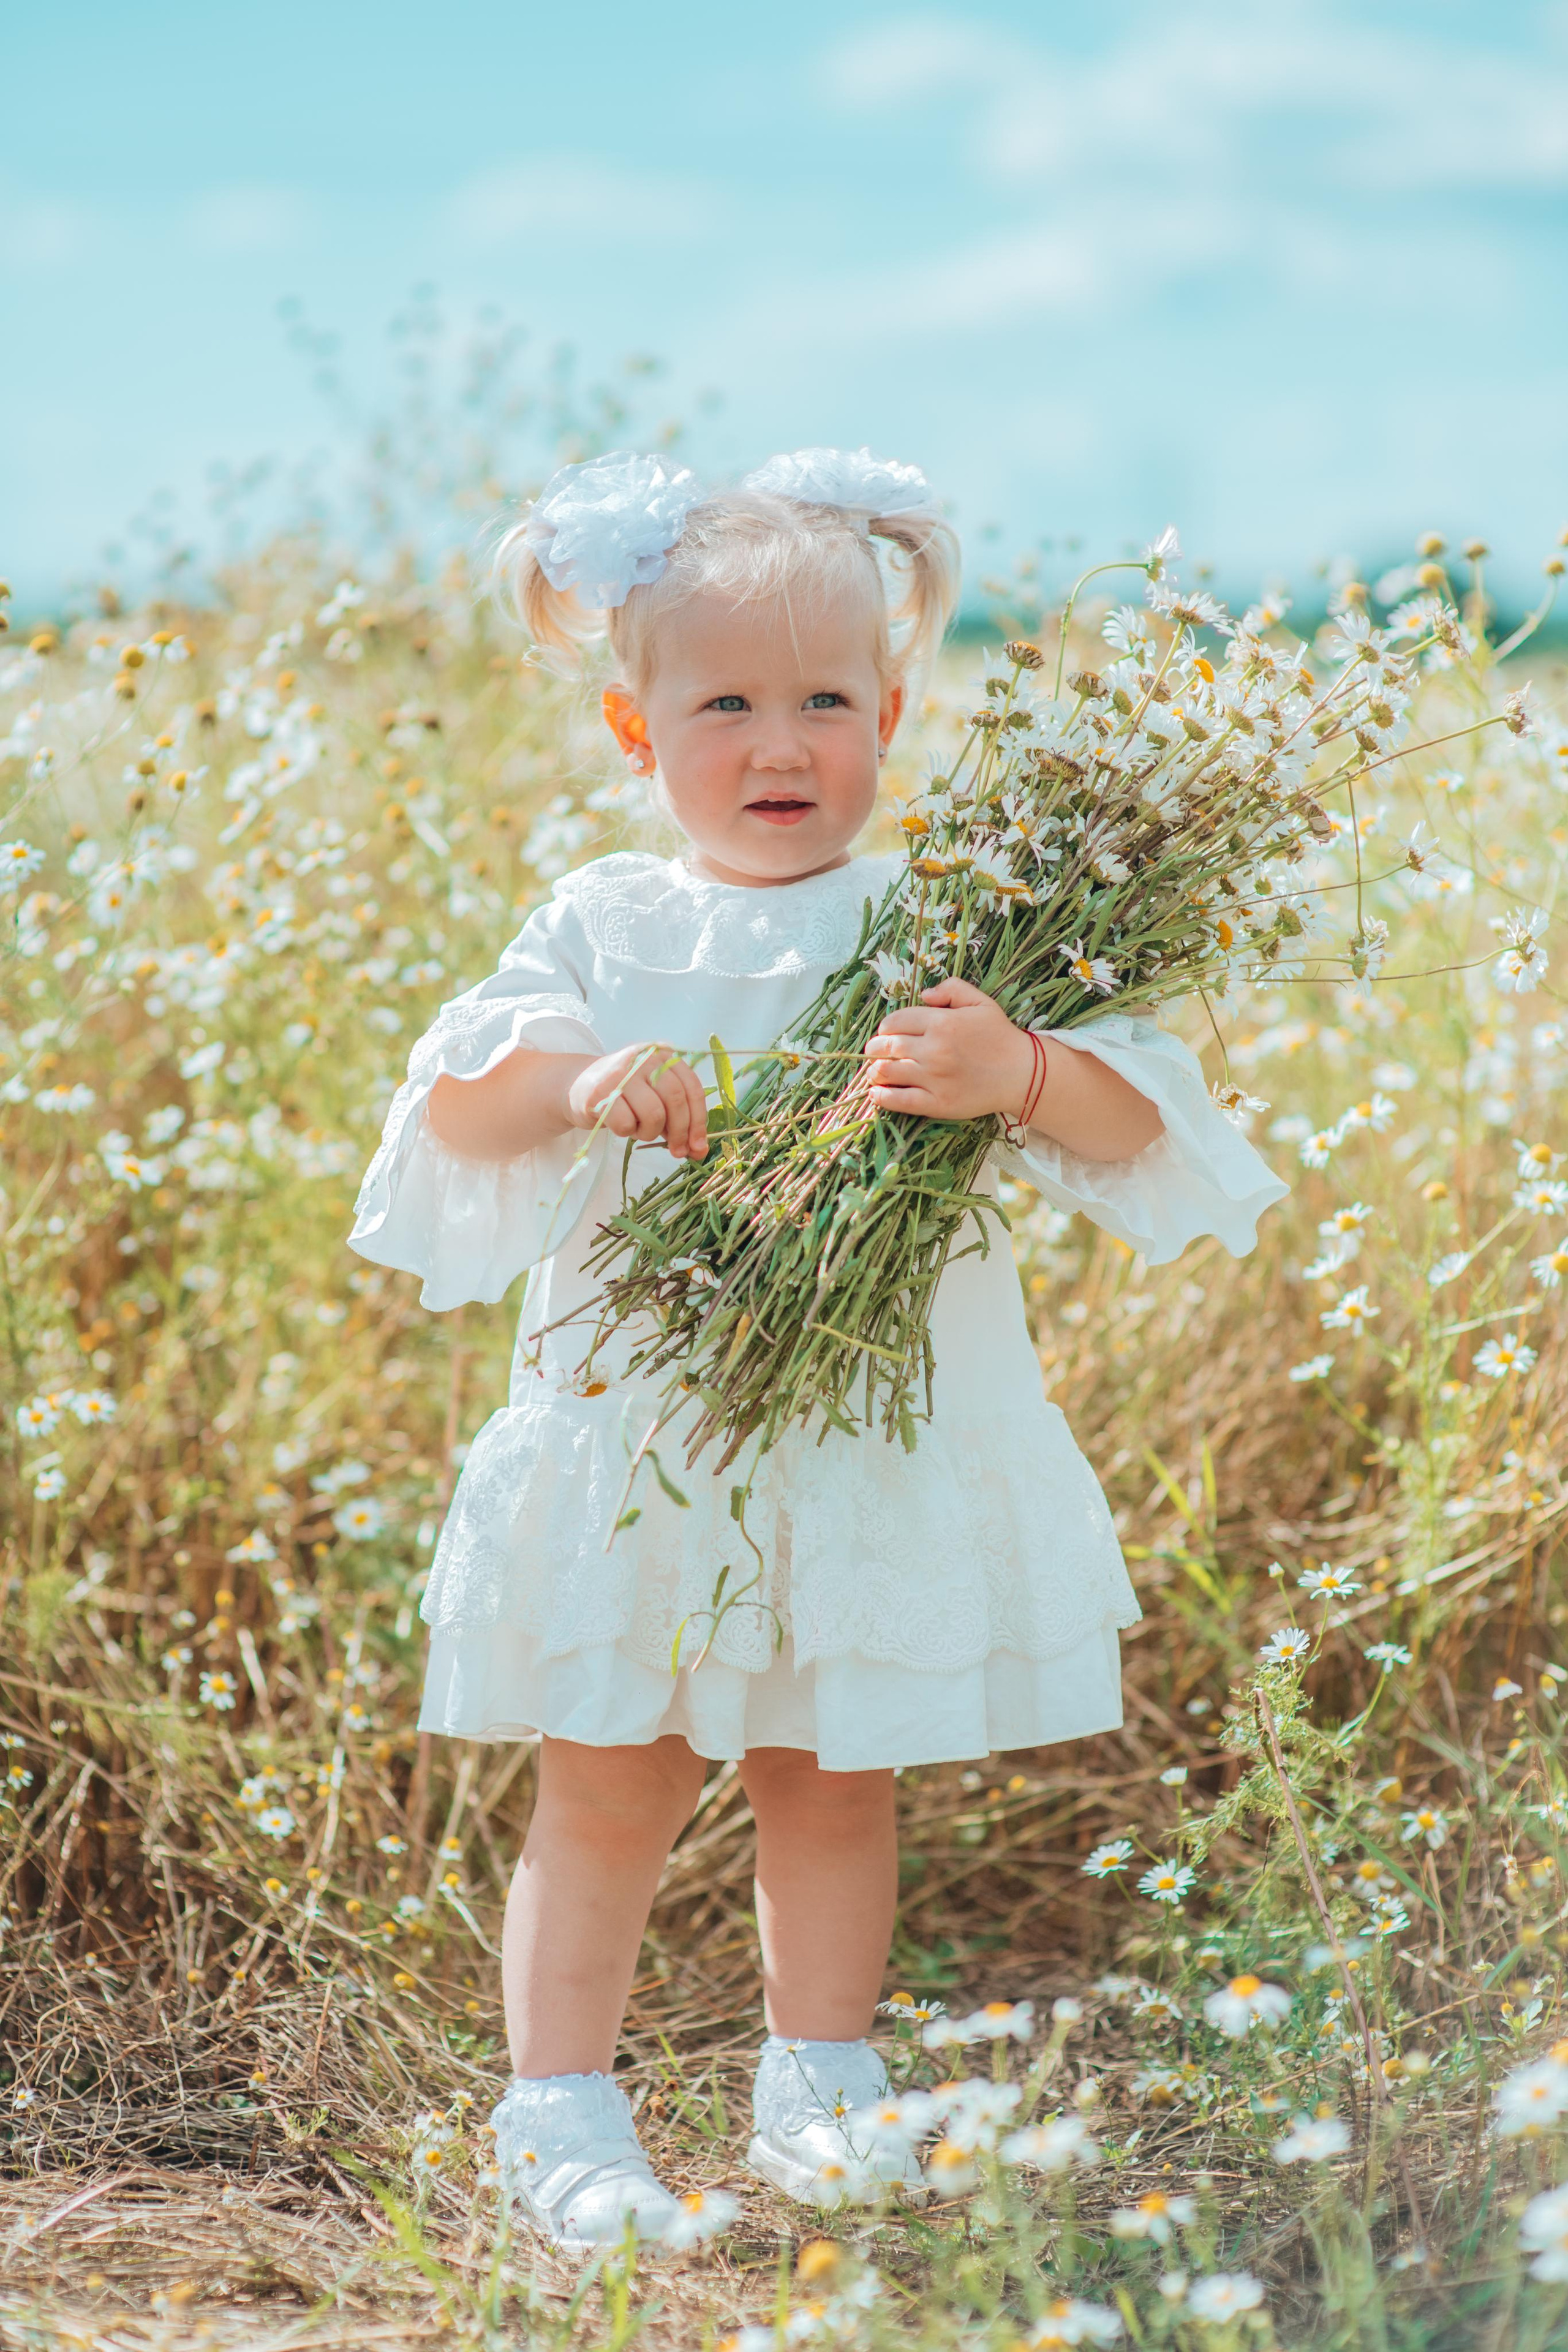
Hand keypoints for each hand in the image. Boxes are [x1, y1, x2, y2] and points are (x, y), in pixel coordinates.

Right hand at [566, 1041, 708, 1158]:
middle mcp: (644, 1058)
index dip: (699, 1121)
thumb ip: (678, 1120)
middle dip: (680, 1132)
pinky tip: (620, 1124)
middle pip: (676, 1100)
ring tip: (639, 1129)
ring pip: (654, 1114)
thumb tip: (699, 1151)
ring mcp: (621, 1073)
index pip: (692, 1088)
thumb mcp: (655, 1098)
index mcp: (664, 1056)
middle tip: (676, 1151)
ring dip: (650, 1133)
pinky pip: (626, 1124)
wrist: (577, 1085)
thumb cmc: (625, 1095)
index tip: (698, 1146)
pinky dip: (627, 1132)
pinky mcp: (600, 1092)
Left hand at [862, 976, 1036, 1122]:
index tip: (885, 1033)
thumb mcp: (980, 1002)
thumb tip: (923, 994)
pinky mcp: (937, 1103)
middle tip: (874, 1052)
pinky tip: (877, 1094)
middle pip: (885, 1047)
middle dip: (874, 1049)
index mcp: (941, 1022)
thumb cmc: (1000, 1036)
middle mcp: (933, 1050)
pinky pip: (899, 1101)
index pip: (895, 1022)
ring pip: (886, 1073)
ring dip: (874, 1071)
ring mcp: (933, 1078)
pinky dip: (882, 1097)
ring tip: (875, 1071)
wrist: (1022, 1074)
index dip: (884, 1028)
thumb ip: (951, 988)